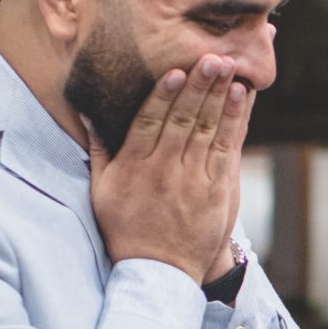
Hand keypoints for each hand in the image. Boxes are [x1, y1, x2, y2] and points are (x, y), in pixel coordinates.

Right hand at [87, 55, 247, 280]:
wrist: (159, 272)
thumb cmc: (126, 227)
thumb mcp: (102, 191)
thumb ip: (99, 150)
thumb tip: (87, 114)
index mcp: (135, 167)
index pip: (149, 122)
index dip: (163, 95)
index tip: (175, 71)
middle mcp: (165, 170)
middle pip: (182, 120)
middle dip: (198, 86)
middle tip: (211, 56)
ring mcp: (193, 181)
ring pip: (206, 130)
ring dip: (218, 96)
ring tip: (228, 67)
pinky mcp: (217, 190)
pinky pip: (227, 149)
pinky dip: (234, 122)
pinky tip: (240, 97)